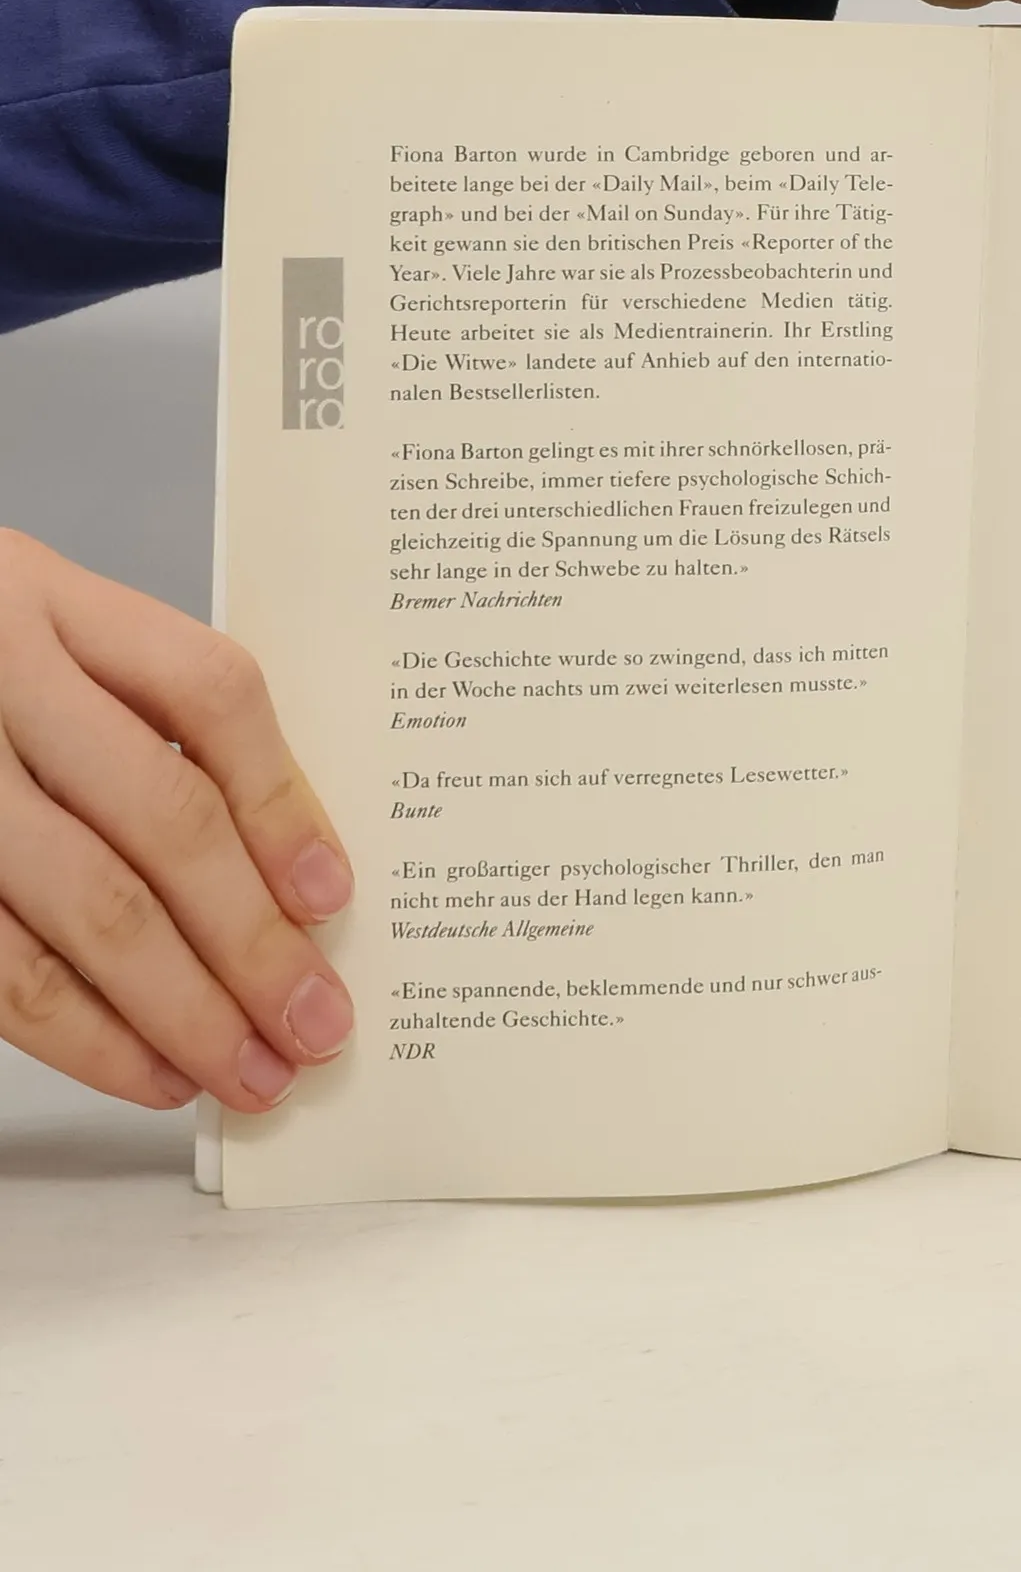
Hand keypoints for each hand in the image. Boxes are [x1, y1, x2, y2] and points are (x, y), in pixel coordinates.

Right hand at [0, 532, 353, 1110]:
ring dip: (181, 1010)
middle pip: (158, 816)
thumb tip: (293, 871)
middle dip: (250, 940)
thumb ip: (160, 724)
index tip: (332, 897)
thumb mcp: (60, 644)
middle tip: (315, 1024)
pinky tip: (152, 1069)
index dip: (280, 800)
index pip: (206, 692)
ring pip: (83, 905)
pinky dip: (85, 1035)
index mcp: (57, 603)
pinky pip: (0, 966)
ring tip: (249, 1072)